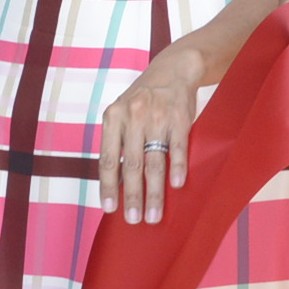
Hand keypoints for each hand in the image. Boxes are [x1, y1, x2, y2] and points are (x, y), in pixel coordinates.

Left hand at [98, 45, 209, 223]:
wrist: (174, 69)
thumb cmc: (144, 99)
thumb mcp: (124, 113)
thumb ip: (119, 143)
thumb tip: (116, 183)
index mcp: (113, 118)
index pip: (108, 159)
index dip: (108, 186)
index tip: (109, 209)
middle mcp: (133, 117)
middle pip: (132, 165)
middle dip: (132, 196)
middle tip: (134, 220)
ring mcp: (157, 117)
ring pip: (154, 162)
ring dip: (154, 192)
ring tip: (154, 214)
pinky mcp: (180, 117)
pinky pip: (177, 147)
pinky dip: (177, 168)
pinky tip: (176, 186)